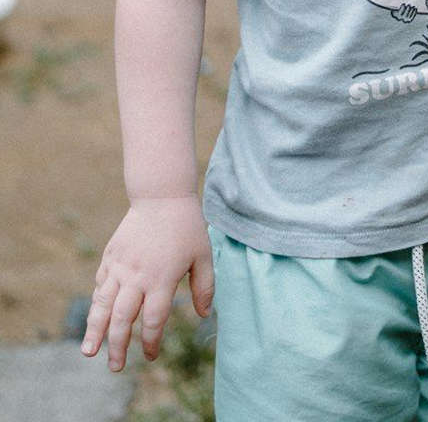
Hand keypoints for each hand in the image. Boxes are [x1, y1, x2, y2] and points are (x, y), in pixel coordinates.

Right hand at [81, 195, 213, 371]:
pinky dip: (97, 303)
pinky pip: (100, 286)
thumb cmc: (187, 226)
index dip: (152, 342)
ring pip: (103, 305)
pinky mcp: (110, 257)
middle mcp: (137, 276)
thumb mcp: (204, 254)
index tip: (151, 355)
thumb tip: (203, 315)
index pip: (154, 319)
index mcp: (162, 278)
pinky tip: (96, 317)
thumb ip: (205, 286)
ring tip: (89, 352)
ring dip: (95, 331)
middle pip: (124, 319)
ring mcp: (120, 266)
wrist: (162, 196)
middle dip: (118, 346)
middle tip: (116, 367)